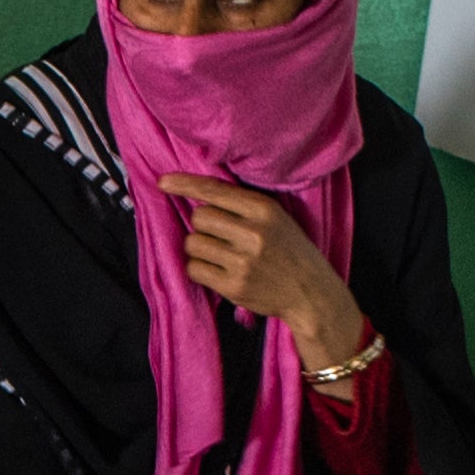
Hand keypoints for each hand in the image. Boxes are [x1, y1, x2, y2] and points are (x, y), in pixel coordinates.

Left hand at [154, 174, 371, 361]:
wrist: (311, 293)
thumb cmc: (289, 251)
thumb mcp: (276, 219)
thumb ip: (242, 206)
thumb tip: (197, 195)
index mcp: (264, 210)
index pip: (214, 190)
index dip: (184, 184)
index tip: (162, 182)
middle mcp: (253, 233)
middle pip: (199, 217)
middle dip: (202, 225)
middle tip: (220, 236)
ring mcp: (243, 262)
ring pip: (193, 243)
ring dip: (198, 248)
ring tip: (220, 254)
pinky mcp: (234, 286)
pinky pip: (194, 269)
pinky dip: (199, 269)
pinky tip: (217, 270)